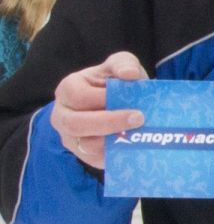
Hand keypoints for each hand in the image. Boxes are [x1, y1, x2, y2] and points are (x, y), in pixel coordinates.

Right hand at [50, 52, 147, 168]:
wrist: (122, 105)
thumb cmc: (116, 83)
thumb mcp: (119, 66)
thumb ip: (123, 64)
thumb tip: (129, 73)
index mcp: (68, 89)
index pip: (78, 96)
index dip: (103, 99)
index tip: (129, 101)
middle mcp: (63, 115)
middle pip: (76, 124)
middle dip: (109, 122)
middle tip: (139, 118)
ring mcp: (72, 137)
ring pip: (86, 145)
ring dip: (114, 140)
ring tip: (140, 133)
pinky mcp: (86, 155)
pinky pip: (98, 160)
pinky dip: (117, 154)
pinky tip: (135, 147)